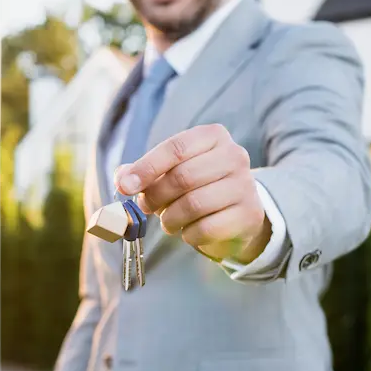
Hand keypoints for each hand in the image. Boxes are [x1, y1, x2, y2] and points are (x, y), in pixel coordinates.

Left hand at [114, 123, 270, 263]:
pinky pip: (206, 228)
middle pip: (183, 177)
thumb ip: (140, 172)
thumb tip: (122, 179)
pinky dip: (188, 234)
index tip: (125, 187)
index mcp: (213, 136)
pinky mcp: (249, 215)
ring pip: (194, 204)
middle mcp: (235, 155)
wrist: (235, 212)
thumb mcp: (169, 171)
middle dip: (155, 196)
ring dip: (170, 218)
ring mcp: (245, 185)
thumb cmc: (195, 186)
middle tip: (146, 207)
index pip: (175, 148)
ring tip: (168, 221)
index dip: (146, 168)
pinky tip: (188, 231)